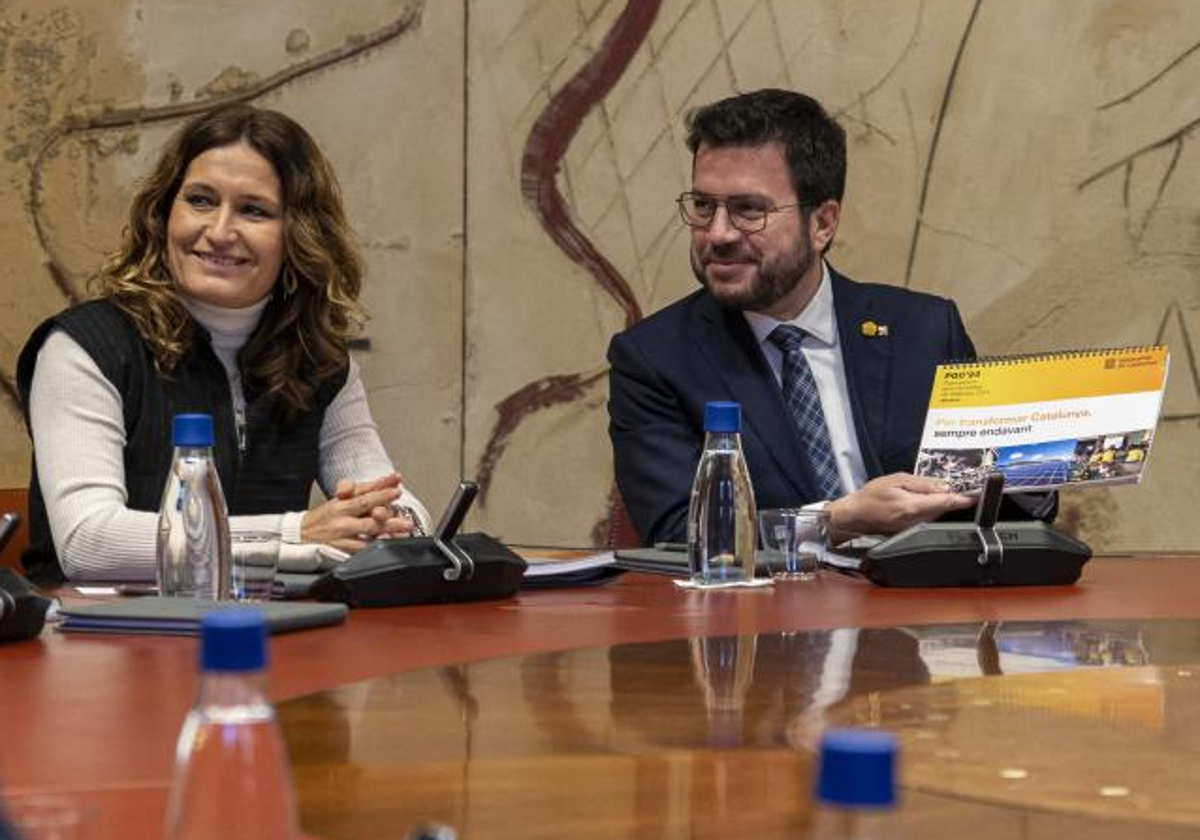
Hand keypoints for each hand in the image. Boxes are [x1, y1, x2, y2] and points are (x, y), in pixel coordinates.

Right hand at [301, 472, 416, 552]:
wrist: (301, 535)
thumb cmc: (326, 516)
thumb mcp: (341, 498)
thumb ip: (366, 488)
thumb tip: (391, 479)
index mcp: (343, 502)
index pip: (364, 493)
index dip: (382, 489)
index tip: (396, 486)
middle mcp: (343, 517)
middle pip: (366, 509)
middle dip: (386, 508)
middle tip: (403, 509)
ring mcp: (343, 534)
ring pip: (368, 530)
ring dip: (388, 528)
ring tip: (404, 528)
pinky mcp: (343, 550)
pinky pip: (363, 549)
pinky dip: (376, 546)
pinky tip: (389, 543)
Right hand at [826, 473, 974, 541]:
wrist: (855, 516)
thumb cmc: (870, 497)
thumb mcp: (895, 480)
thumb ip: (921, 484)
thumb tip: (944, 487)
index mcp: (912, 507)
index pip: (946, 503)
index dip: (964, 499)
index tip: (976, 496)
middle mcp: (916, 522)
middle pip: (944, 508)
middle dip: (950, 498)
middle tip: (952, 486)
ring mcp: (914, 529)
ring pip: (937, 514)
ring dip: (940, 504)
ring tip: (928, 492)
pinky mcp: (912, 532)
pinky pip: (928, 519)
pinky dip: (930, 510)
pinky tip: (920, 502)